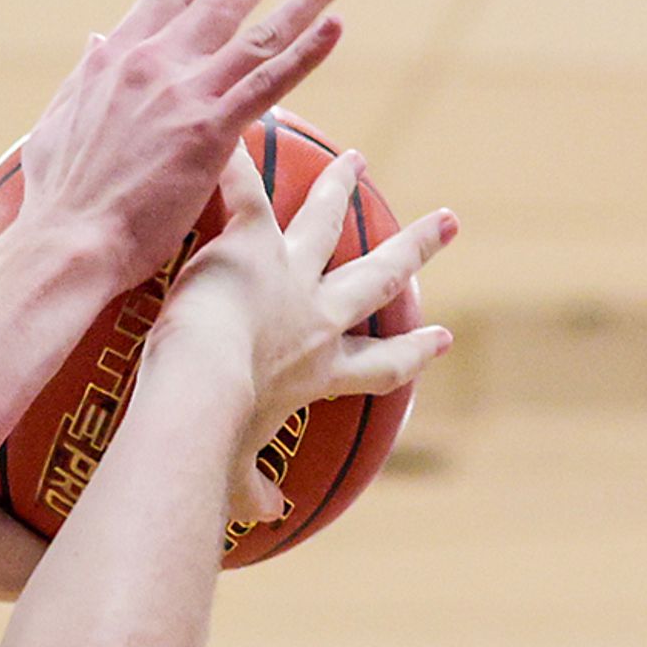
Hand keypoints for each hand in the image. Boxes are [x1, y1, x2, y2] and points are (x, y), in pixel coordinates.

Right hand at [9, 0, 354, 289]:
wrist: (65, 242)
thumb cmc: (57, 198)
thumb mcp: (56, 124)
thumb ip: (84, 78)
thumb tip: (96, 39)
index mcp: (113, 62)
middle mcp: (152, 64)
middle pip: (221, 2)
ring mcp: (184, 94)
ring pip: (260, 32)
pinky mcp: (210, 130)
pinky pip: (271, 81)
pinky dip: (308, 51)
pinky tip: (336, 26)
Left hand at [153, 142, 459, 518]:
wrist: (198, 394)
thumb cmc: (213, 442)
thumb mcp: (236, 475)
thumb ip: (250, 492)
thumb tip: (265, 519)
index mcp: (321, 373)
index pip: (380, 367)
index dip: (412, 352)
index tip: (441, 337)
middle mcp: (317, 317)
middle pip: (377, 279)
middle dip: (415, 250)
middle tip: (448, 220)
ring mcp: (287, 275)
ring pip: (324, 222)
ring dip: (341, 190)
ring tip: (358, 162)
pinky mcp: (249, 245)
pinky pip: (244, 194)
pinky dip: (237, 164)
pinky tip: (243, 128)